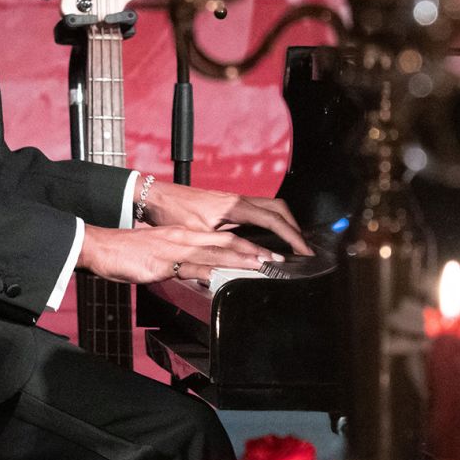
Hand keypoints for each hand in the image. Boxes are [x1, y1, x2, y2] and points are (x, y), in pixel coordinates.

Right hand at [76, 224, 279, 284]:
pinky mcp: (163, 263)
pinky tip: (221, 276)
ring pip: (214, 252)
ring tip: (261, 264)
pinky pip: (189, 267)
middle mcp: (184, 239)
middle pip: (226, 243)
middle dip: (253, 251)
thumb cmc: (129, 252)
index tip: (267, 252)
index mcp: (184, 236)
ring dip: (240, 259)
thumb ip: (182, 262)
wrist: (102, 247)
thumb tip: (200, 272)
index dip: (248, 245)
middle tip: (277, 258)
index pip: (223, 239)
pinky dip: (208, 271)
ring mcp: (174, 250)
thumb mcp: (161, 253)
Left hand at [141, 180, 311, 255]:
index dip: (292, 236)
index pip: (273, 219)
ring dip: (283, 223)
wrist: (155, 197)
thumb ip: (220, 248)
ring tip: (291, 242)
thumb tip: (242, 262)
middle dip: (294, 227)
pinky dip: (270, 222)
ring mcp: (234, 200)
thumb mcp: (197, 235)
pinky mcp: (228, 204)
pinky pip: (258, 210)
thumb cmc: (172, 213)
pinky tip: (268, 235)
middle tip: (302, 247)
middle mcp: (238, 200)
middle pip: (278, 208)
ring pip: (269, 207)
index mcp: (234, 206)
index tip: (303, 250)